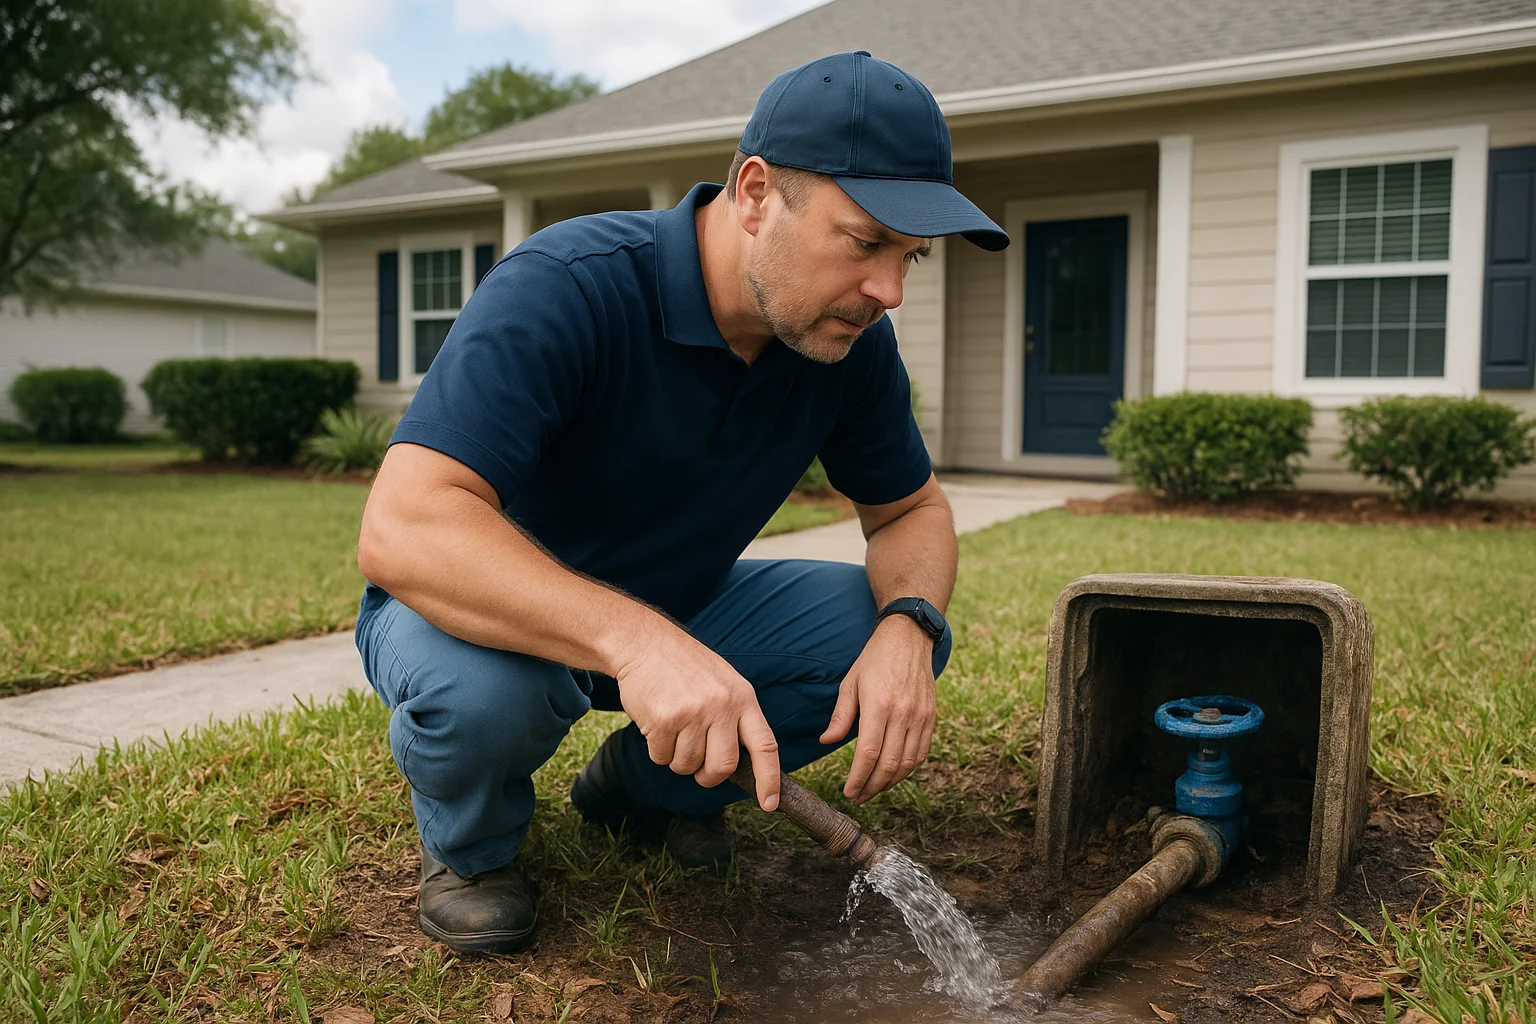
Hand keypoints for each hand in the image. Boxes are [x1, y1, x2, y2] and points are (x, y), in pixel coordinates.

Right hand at [613, 627, 780, 811]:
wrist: (645, 643)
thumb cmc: (686, 668)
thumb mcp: (724, 683)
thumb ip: (736, 718)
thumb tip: (741, 765)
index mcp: (743, 698)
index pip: (765, 746)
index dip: (769, 779)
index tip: (769, 804)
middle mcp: (722, 706)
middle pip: (724, 767)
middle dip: (708, 776)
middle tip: (698, 768)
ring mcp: (693, 713)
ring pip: (688, 766)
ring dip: (677, 758)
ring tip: (673, 728)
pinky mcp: (664, 719)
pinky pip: (661, 757)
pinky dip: (657, 749)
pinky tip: (656, 722)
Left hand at [819, 614, 936, 803]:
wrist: (908, 639)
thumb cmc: (874, 660)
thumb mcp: (850, 683)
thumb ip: (840, 716)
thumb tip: (827, 741)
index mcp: (879, 705)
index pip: (869, 753)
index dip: (858, 778)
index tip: (849, 792)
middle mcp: (903, 713)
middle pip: (889, 764)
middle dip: (872, 786)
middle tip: (859, 797)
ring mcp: (920, 716)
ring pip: (907, 763)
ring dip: (890, 782)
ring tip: (873, 789)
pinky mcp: (931, 717)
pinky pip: (921, 752)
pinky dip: (907, 768)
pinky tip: (893, 774)